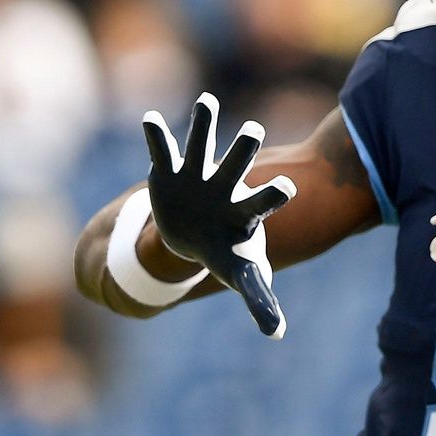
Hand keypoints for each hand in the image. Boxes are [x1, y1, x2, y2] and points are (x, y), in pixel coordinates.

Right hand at [142, 93, 296, 337]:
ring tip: (206, 101)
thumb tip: (278, 334)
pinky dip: (156, 136)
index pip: (262, 201)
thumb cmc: (224, 252)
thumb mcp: (241, 275)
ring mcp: (197, 174)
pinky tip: (149, 118)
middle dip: (243, 149)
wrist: (194, 233)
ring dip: (202, 124)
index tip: (287, 187)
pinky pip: (162, 151)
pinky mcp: (170, 171)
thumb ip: (259, 299)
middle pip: (236, 166)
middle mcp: (224, 186)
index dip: (273, 194)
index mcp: (243, 211)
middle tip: (254, 129)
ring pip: (201, 145)